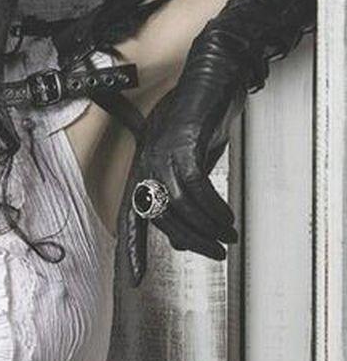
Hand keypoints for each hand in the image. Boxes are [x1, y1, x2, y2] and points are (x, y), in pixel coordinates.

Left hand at [125, 83, 239, 286]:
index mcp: (145, 172)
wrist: (212, 80)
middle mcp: (147, 164)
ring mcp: (163, 153)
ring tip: (227, 236)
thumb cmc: (201, 123)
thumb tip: (181, 241)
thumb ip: (183, 199)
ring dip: (206, 226)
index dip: (132, 249)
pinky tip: (226, 214)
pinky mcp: (183, 143)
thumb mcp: (191, 167)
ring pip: (178, 203)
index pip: (132, 217)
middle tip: (215, 252)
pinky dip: (212, 205)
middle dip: (190, 240)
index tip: (135, 279)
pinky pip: (195, 184)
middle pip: (160, 216)